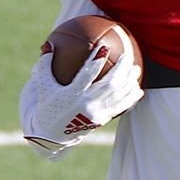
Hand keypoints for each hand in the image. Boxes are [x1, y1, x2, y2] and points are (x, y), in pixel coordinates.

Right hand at [20, 29, 143, 157]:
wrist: (50, 136)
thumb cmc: (46, 105)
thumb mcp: (41, 86)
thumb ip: (44, 65)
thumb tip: (49, 44)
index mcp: (70, 95)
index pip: (86, 76)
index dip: (96, 61)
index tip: (104, 47)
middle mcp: (85, 105)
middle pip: (109, 85)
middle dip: (121, 69)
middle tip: (127, 56)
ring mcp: (95, 114)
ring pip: (118, 96)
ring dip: (129, 81)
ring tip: (136, 68)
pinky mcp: (101, 120)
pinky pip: (119, 107)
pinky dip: (130, 97)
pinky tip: (138, 89)